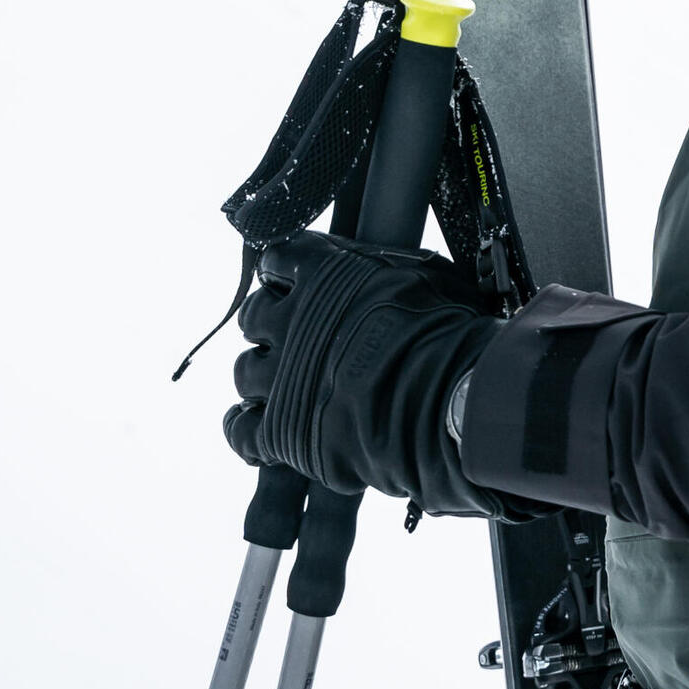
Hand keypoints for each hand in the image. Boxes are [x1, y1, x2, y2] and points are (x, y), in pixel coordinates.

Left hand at [226, 233, 504, 518]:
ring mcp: (283, 376)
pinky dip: (243, 428)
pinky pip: (241, 430)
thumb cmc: (447, 333)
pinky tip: (253, 426)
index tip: (291, 284)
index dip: (284, 273)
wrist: (448, 397)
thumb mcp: (422, 275)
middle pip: (253, 315)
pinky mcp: (281, 430)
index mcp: (324, 274)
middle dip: (267, 324)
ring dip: (260, 375)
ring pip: (244, 370)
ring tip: (280, 384)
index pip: (279, 258)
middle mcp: (293, 320)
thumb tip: (384, 268)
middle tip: (289, 338)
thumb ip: (385, 269)